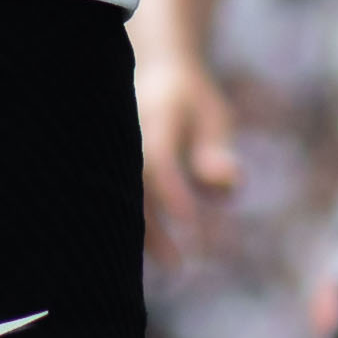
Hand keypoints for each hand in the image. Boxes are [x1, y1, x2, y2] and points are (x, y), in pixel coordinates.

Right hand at [136, 46, 241, 266]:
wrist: (155, 72)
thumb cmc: (192, 102)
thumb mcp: (214, 117)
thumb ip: (216, 149)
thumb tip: (228, 180)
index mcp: (157, 112)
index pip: (157, 157)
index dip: (171, 191)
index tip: (189, 221)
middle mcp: (128, 130)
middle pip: (132, 184)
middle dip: (151, 228)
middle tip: (178, 265)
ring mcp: (114, 146)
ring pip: (118, 196)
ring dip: (141, 234)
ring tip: (170, 265)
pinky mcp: (109, 163)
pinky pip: (114, 198)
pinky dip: (129, 227)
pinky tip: (150, 254)